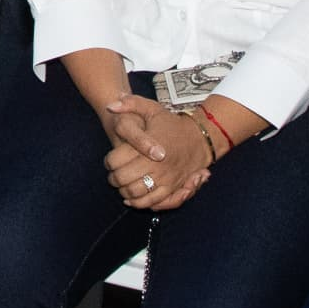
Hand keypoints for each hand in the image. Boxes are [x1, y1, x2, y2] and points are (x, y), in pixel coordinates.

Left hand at [100, 93, 213, 211]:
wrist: (200, 138)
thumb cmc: (172, 124)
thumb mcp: (152, 108)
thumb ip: (130, 103)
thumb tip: (110, 105)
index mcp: (147, 146)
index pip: (116, 160)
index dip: (108, 162)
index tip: (109, 160)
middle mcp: (155, 165)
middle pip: (122, 178)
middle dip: (113, 178)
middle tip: (112, 174)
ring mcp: (164, 178)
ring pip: (135, 192)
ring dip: (123, 191)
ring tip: (121, 184)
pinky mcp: (172, 188)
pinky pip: (152, 201)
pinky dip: (138, 203)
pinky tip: (131, 199)